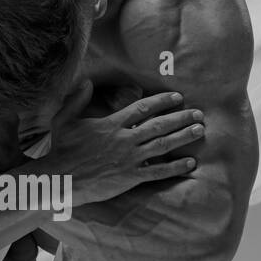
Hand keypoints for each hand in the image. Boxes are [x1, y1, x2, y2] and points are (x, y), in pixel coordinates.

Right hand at [45, 82, 203, 206]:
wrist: (60, 178)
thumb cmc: (61, 150)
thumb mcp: (65, 120)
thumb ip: (77, 100)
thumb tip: (86, 82)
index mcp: (112, 124)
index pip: (142, 108)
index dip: (162, 101)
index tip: (177, 97)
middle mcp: (124, 138)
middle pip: (159, 124)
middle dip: (181, 118)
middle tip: (199, 114)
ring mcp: (129, 158)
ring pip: (162, 145)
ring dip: (183, 137)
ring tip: (200, 131)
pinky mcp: (130, 177)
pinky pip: (157, 172)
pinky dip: (175, 167)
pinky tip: (190, 163)